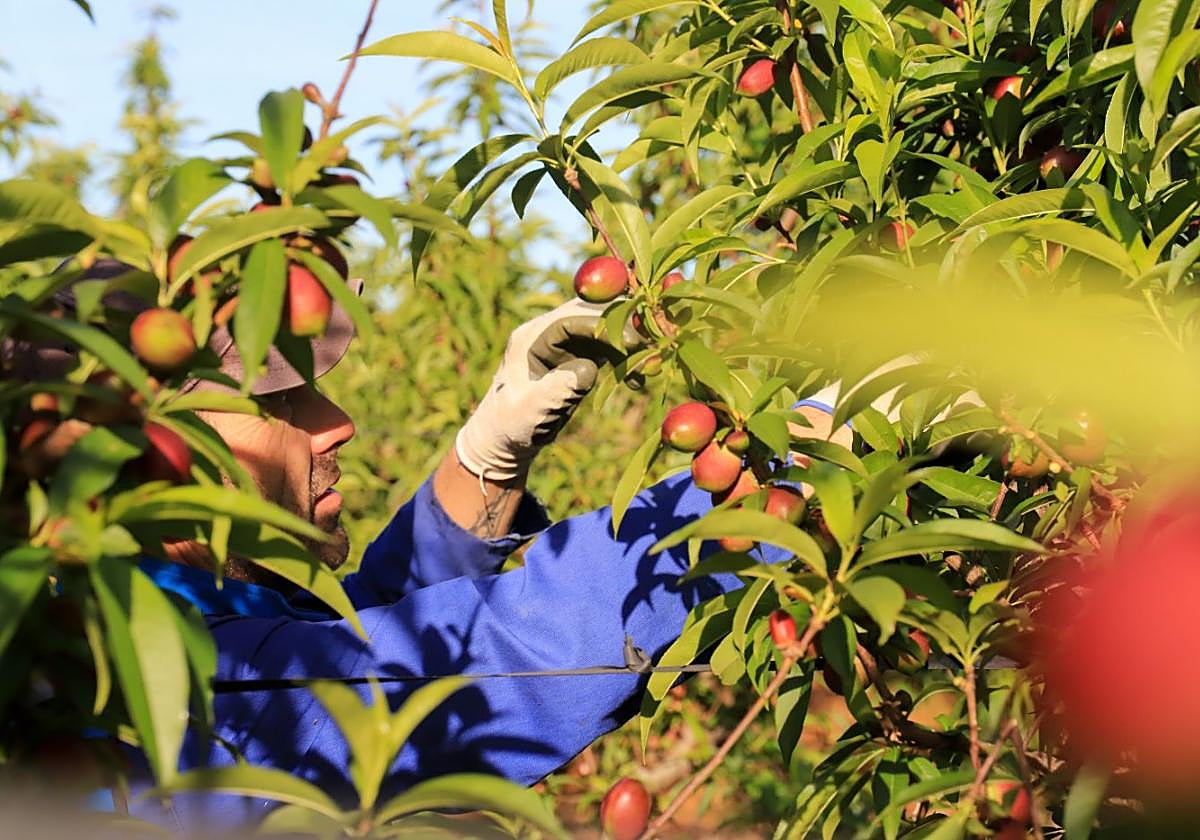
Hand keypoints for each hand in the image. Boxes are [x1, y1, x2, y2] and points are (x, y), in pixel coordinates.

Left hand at [455, 299, 635, 480]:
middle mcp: (548, 330)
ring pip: (605, 325)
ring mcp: (564, 339)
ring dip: (629, 341)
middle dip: (624, 325)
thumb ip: (555, 390)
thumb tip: (588, 368)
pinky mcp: (577, 352)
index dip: (604, 325)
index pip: (572, 318)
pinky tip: (638, 381)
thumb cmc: (511, 424)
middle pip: (592, 311)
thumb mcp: (529, 411)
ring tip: (649, 366)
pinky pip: (608, 345)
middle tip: (653, 344)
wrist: (505, 437)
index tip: (632, 342)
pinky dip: (625, 358)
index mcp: (531, 336)